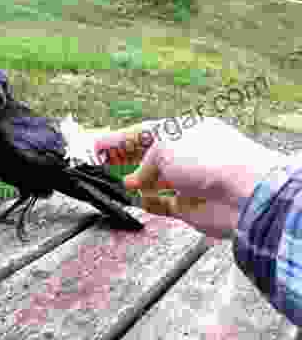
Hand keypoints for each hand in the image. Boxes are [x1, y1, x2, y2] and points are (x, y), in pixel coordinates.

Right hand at [94, 117, 289, 237]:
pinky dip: (150, 203)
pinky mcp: (191, 208)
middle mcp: (187, 154)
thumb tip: (135, 179)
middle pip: (148, 155)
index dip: (119, 139)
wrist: (243, 193)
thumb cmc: (205, 159)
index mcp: (184, 131)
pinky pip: (164, 204)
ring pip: (156, 181)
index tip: (96, 146)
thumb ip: (144, 162)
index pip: (145, 132)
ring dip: (137, 182)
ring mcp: (189, 182)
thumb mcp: (164, 148)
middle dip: (124, 158)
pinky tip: (138, 200)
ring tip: (117, 183)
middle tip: (99, 161)